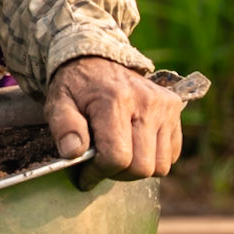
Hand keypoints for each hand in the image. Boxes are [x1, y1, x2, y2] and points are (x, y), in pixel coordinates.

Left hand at [44, 57, 182, 179]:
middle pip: (141, 166)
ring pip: (160, 165)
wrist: (96, 59)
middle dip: (117, 174)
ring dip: (137, 168)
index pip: (117, 156)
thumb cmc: (75, 87)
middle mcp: (146, 103)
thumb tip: (73, 153)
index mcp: (114, 101)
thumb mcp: (58, 103)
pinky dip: (154, 158)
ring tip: (117, 155)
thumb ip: (64, 127)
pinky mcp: (175, 107)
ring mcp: (165, 106)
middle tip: (100, 166)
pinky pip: (172, 153)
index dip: (98, 173)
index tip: (84, 174)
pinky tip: (134, 146)